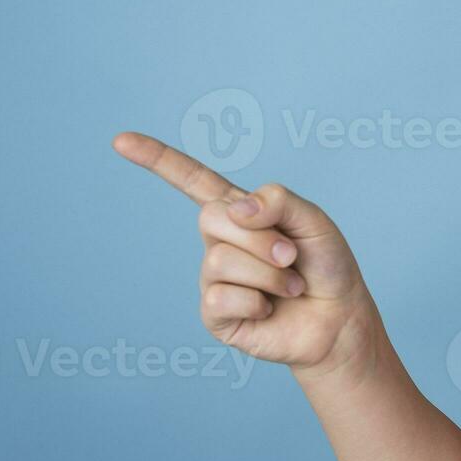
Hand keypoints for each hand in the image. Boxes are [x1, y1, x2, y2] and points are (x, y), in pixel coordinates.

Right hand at [112, 131, 379, 379]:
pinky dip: (256, 302)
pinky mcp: (215, 315)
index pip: (192, 181)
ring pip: (218, 260)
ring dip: (268, 274)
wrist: (340, 319)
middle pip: (211, 218)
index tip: (121, 141)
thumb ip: (279, 200)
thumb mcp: (313, 220)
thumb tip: (237, 209)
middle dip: (260, 237)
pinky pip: (219, 298)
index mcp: (239, 212)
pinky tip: (269, 309)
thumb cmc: (326, 265)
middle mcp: (219, 242)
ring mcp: (214, 278)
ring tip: (290, 286)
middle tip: (291, 255)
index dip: (158, 160)